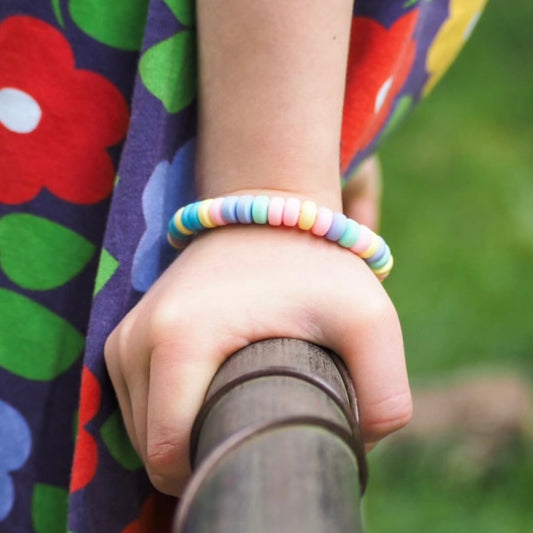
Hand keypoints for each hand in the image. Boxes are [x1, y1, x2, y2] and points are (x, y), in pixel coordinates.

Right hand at [104, 220, 411, 495]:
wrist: (269, 216)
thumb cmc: (317, 265)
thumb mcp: (369, 319)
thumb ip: (385, 395)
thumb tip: (356, 450)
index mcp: (181, 338)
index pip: (169, 452)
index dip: (214, 470)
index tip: (260, 452)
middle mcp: (137, 338)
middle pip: (153, 449)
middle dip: (204, 455)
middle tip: (258, 427)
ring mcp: (125, 338)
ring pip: (143, 431)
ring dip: (188, 436)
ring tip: (238, 407)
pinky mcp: (126, 338)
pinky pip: (140, 404)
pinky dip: (173, 415)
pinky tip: (213, 395)